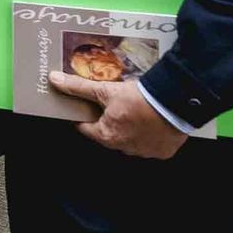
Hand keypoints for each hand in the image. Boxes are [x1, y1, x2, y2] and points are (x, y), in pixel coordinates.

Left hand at [47, 72, 188, 158]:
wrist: (176, 103)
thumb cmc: (140, 100)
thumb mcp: (105, 90)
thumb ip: (79, 87)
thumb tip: (56, 80)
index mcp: (108, 137)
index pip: (86, 128)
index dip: (83, 115)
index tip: (83, 107)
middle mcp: (126, 148)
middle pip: (108, 133)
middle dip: (107, 119)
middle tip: (111, 104)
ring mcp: (146, 151)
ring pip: (130, 138)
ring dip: (129, 127)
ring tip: (133, 109)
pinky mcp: (164, 150)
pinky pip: (151, 142)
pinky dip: (149, 132)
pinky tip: (150, 118)